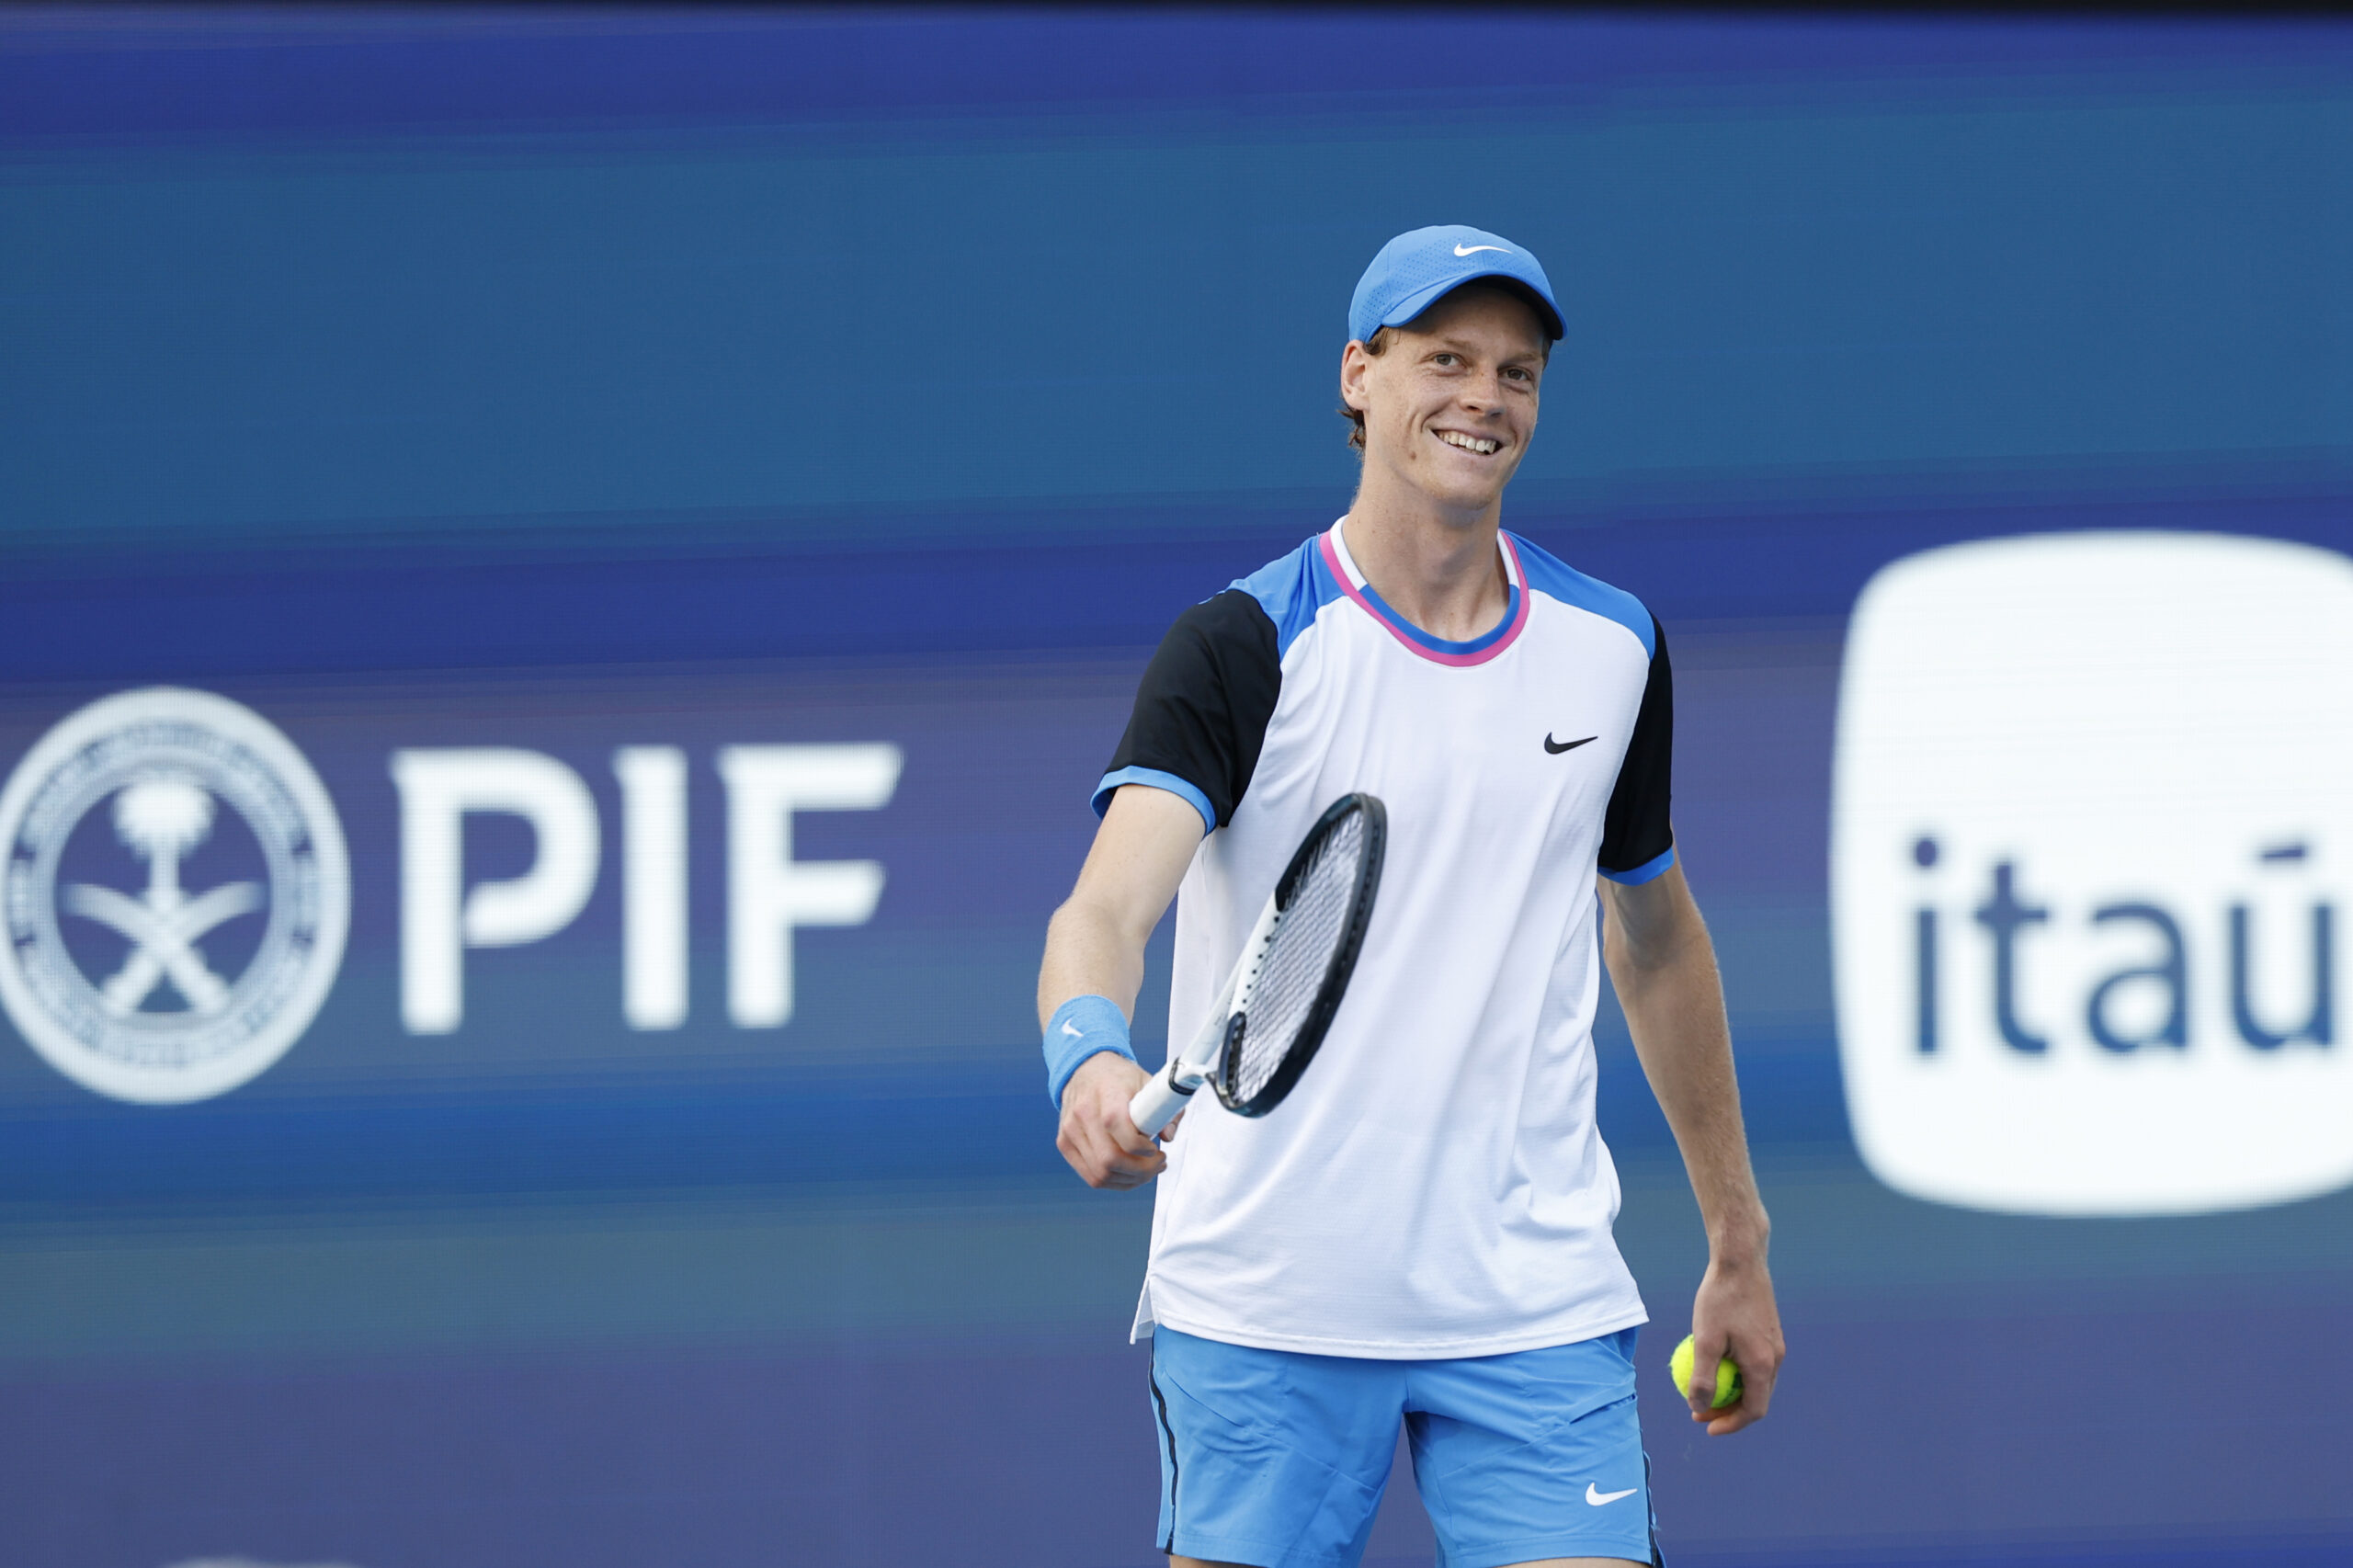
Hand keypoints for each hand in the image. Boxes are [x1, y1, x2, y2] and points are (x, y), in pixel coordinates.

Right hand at [1056, 1052, 1167, 1189]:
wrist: (1086, 1069)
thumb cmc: (1119, 1078)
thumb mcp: (1147, 1082)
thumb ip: (1164, 1108)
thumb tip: (1168, 1135)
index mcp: (1106, 1093)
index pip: (1117, 1126)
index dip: (1140, 1146)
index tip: (1156, 1149)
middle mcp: (1083, 1112)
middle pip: (1109, 1158)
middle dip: (1141, 1170)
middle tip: (1158, 1164)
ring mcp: (1070, 1130)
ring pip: (1100, 1173)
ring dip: (1130, 1180)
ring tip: (1147, 1170)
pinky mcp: (1064, 1143)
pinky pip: (1090, 1176)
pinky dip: (1114, 1181)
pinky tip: (1129, 1173)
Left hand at [1685, 1252, 1783, 1434]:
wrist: (1740, 1261)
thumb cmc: (1720, 1298)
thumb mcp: (1705, 1339)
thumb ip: (1703, 1376)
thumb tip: (1698, 1405)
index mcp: (1762, 1364)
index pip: (1753, 1410)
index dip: (1731, 1424)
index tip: (1706, 1425)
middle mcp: (1775, 1358)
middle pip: (1757, 1398)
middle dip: (1729, 1411)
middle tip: (1699, 1409)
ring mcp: (1774, 1344)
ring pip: (1756, 1381)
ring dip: (1733, 1391)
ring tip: (1703, 1388)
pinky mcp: (1769, 1332)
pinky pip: (1754, 1363)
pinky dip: (1737, 1372)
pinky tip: (1713, 1360)